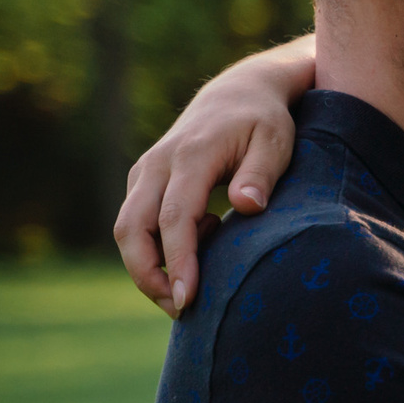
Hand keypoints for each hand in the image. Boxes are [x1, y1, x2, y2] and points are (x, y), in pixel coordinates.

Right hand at [115, 35, 316, 314]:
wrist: (238, 92)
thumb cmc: (264, 122)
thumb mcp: (276, 142)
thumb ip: (261, 174)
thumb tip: (247, 207)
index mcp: (190, 156)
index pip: (174, 219)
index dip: (178, 263)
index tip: (189, 300)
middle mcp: (157, 164)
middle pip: (131, 229)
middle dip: (148, 276)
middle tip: (182, 310)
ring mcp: (145, 171)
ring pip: (127, 229)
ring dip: (148, 267)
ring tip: (190, 289)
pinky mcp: (143, 180)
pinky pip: (136, 223)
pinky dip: (157, 247)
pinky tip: (201, 244)